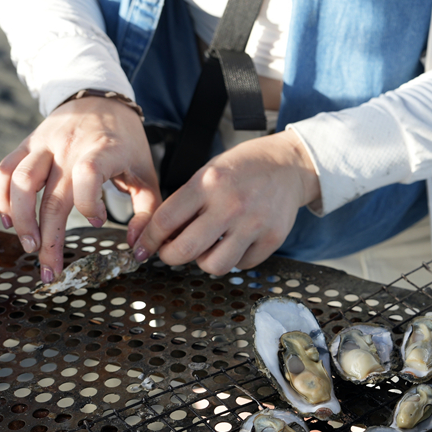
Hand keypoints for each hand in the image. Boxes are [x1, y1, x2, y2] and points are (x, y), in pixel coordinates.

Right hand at [0, 96, 160, 283]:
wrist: (100, 98)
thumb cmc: (127, 143)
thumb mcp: (148, 175)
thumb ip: (148, 213)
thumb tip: (137, 249)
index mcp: (102, 150)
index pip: (87, 174)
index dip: (89, 203)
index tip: (99, 222)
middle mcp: (68, 147)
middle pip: (51, 196)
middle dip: (49, 239)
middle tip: (50, 270)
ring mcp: (43, 145)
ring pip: (19, 182)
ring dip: (20, 218)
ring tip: (29, 245)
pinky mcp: (27, 144)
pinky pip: (4, 170)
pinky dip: (1, 196)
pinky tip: (8, 220)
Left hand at [127, 130, 319, 274]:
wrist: (288, 165)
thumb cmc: (243, 169)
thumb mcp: (208, 173)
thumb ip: (186, 204)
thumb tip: (160, 236)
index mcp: (208, 183)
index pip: (166, 221)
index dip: (148, 240)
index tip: (143, 248)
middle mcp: (230, 204)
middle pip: (186, 250)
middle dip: (170, 256)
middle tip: (171, 253)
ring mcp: (254, 224)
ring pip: (215, 265)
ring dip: (205, 261)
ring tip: (209, 247)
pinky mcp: (272, 239)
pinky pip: (242, 264)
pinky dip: (234, 258)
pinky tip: (236, 241)